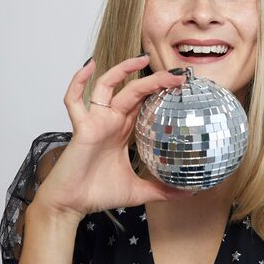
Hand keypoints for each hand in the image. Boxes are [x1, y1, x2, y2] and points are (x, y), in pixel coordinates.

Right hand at [30, 53, 189, 219]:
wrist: (72, 205)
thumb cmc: (98, 194)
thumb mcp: (138, 191)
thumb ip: (162, 190)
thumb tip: (190, 193)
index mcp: (123, 130)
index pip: (144, 102)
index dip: (160, 91)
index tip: (182, 86)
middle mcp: (110, 121)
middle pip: (133, 90)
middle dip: (154, 80)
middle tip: (176, 75)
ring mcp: (95, 121)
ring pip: (107, 85)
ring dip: (122, 70)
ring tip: (141, 59)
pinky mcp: (81, 127)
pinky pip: (74, 100)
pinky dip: (78, 81)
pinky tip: (89, 66)